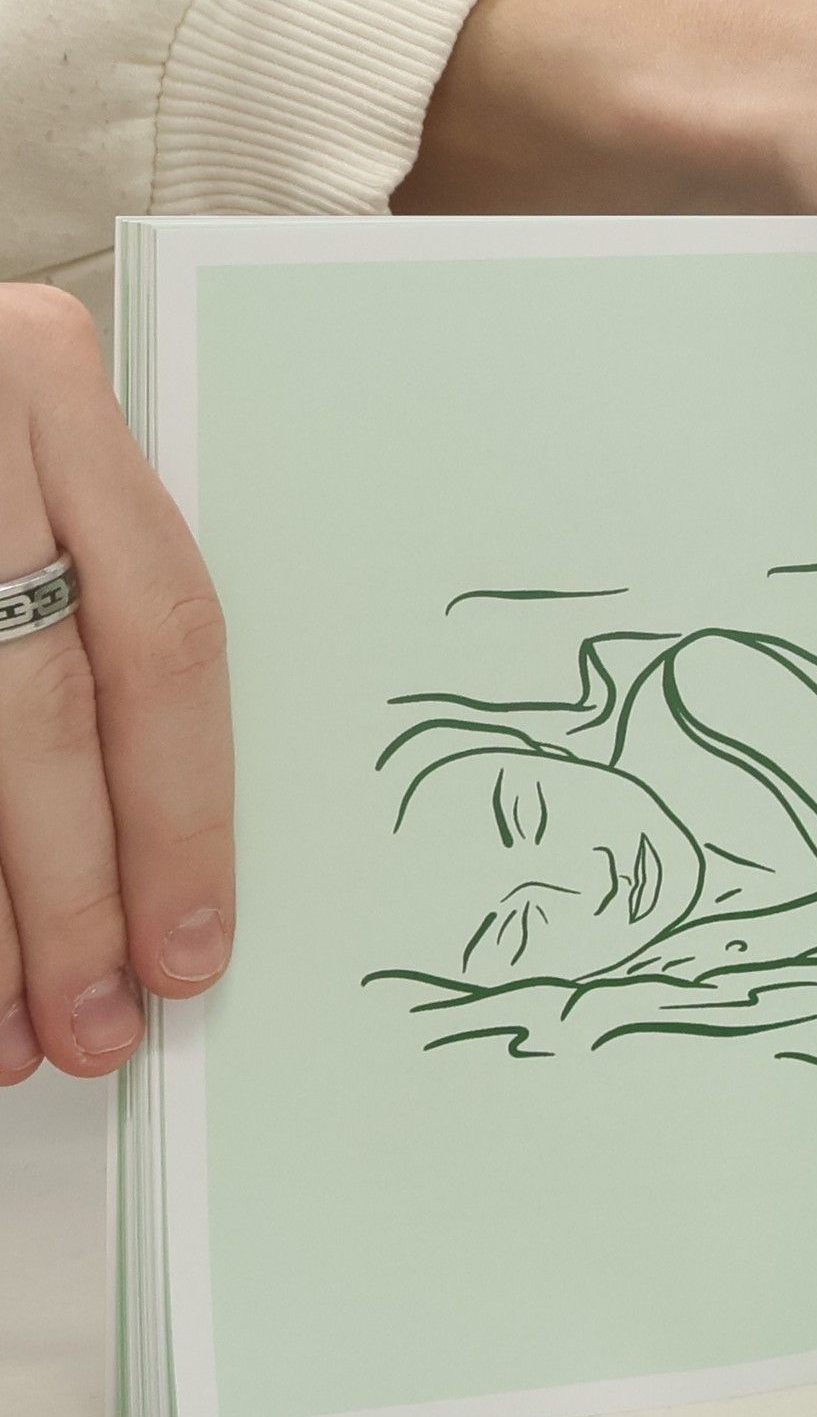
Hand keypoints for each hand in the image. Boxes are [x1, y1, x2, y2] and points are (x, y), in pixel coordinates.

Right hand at [0, 286, 233, 1087]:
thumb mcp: (36, 457)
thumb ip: (100, 587)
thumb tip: (169, 839)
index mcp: (48, 382)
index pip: (167, 636)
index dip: (187, 815)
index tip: (196, 947)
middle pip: (40, 709)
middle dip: (73, 896)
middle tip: (101, 1026)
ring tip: (7, 1034)